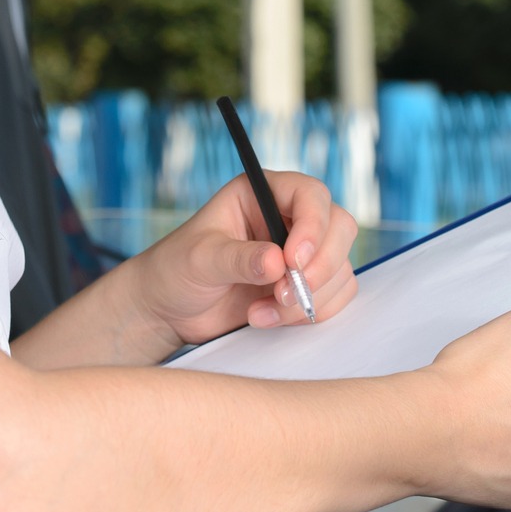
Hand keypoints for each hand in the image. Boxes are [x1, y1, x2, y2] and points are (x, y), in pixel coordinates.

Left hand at [128, 172, 360, 349]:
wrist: (171, 309)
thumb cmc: (177, 270)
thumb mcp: (200, 259)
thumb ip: (238, 259)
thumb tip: (277, 262)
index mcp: (261, 193)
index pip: (309, 194)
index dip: (312, 225)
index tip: (293, 261)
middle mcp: (288, 217)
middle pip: (339, 228)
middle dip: (319, 267)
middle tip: (284, 292)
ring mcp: (300, 252)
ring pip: (339, 266)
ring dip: (309, 297)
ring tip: (261, 313)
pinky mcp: (305, 285)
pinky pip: (335, 295)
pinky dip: (309, 313)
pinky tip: (266, 319)